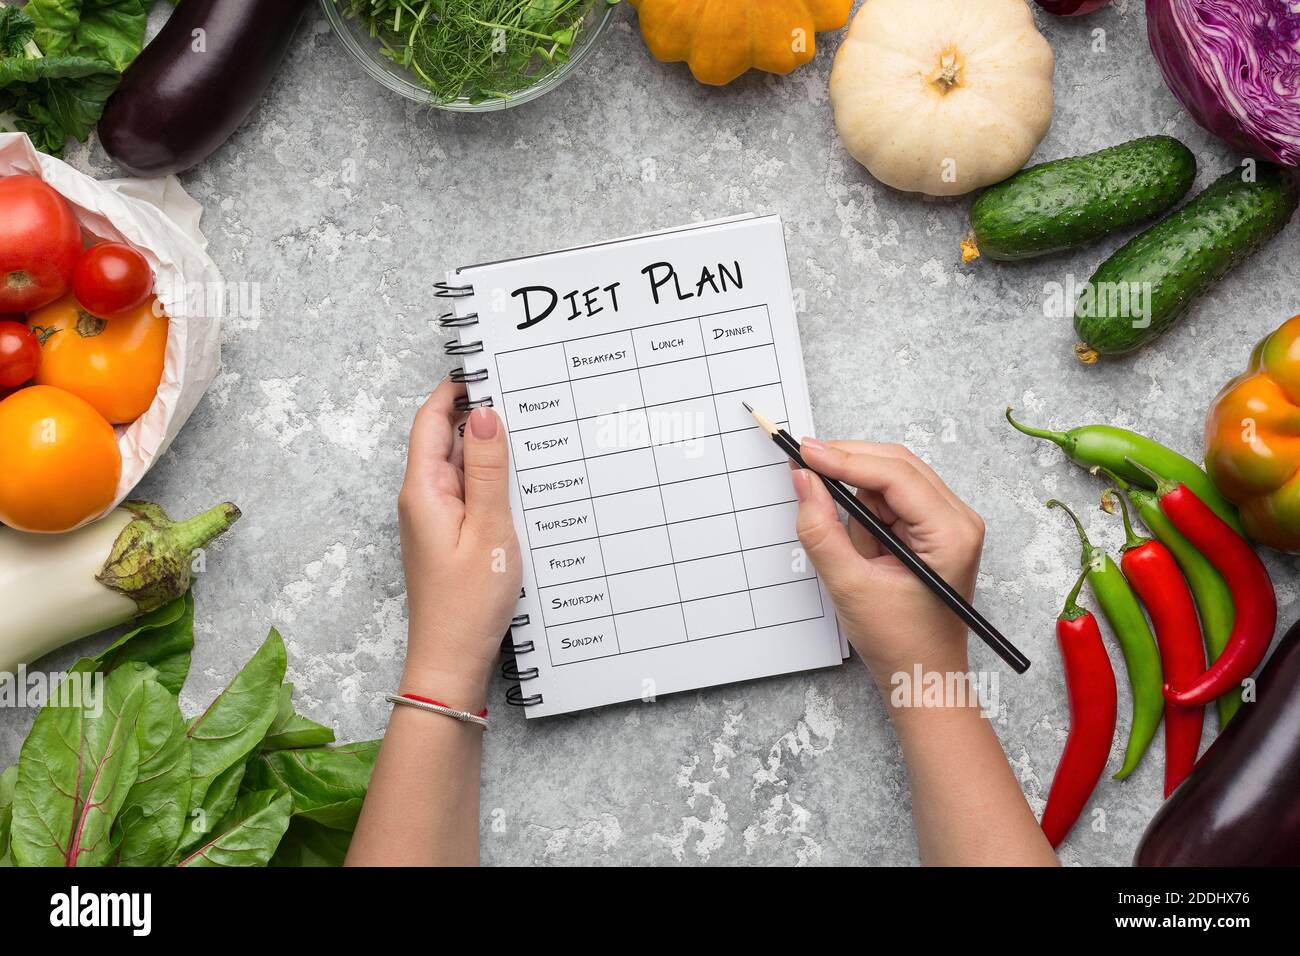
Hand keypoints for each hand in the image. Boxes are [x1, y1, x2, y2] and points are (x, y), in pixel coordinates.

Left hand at [396, 379, 521, 711]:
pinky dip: (492, 480)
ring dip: (490, 450)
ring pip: (461, 466)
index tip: (491, 367)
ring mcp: (435, 517)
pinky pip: (469, 492)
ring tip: (531, 435)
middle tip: (524, 396)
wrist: (451, 661)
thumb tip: (484, 412)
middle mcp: (423, 497)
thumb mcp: (488, 529)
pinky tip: (520, 483)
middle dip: (481, 415)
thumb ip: (487, 470)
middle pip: (446, 437)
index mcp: (423, 489)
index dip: (457, 388)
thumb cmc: (468, 604)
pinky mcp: (449, 535)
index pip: (431, 419)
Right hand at [791, 440, 984, 693]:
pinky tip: (862, 548)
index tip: (803, 452)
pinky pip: (891, 501)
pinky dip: (866, 512)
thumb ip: (821, 529)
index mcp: (951, 534)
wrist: (922, 675)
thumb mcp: (849, 585)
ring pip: (890, 480)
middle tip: (802, 463)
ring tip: (851, 546)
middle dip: (847, 464)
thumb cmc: (900, 641)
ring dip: (858, 496)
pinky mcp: (933, 529)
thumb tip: (803, 480)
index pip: (894, 475)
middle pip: (896, 465)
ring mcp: (948, 523)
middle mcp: (958, 520)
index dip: (844, 458)